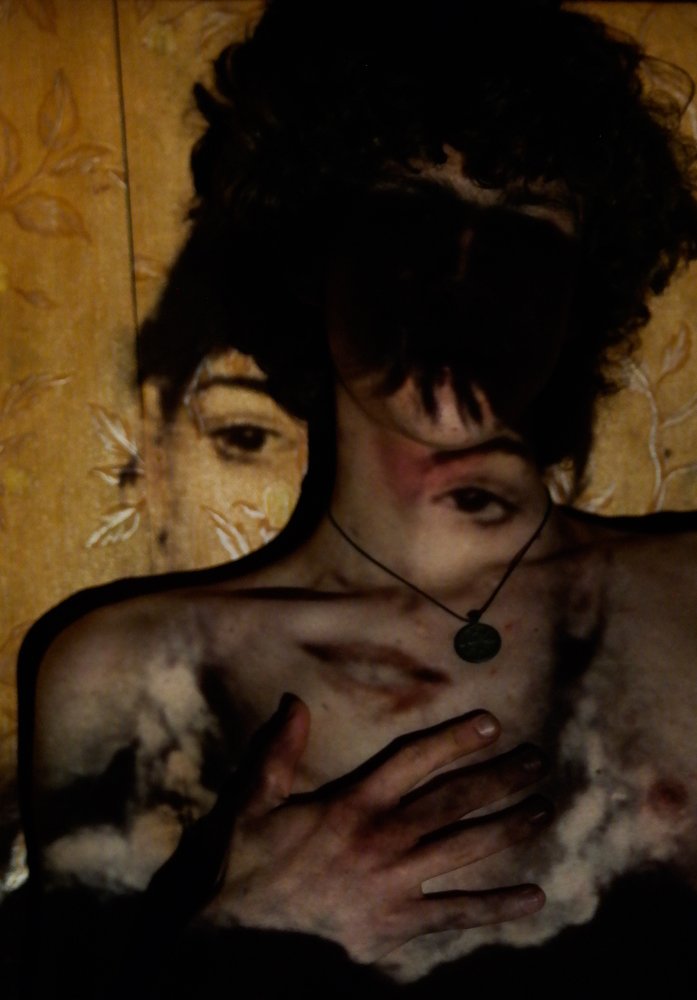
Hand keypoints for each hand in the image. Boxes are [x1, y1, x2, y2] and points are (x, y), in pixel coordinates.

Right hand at [198, 694, 550, 962]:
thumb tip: (294, 700)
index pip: (414, 760)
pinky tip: (534, 898)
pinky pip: (456, 914)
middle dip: (499, 778)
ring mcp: (395, 884)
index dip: (455, 739)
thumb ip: (279, 750)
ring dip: (508, 827)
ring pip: (465, 849)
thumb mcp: (253, 799)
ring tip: (543, 809)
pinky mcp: (397, 925)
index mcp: (353, 803)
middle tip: (537, 762)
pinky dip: (497, 906)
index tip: (491, 724)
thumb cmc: (244, 863)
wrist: (239, 937)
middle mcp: (383, 838)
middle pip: (453, 800)